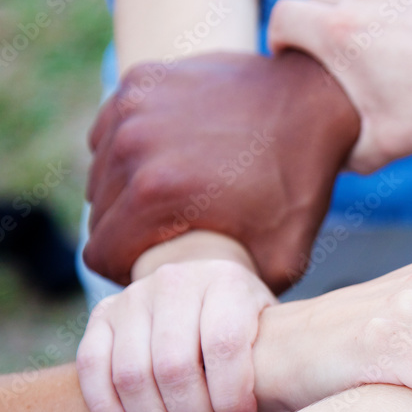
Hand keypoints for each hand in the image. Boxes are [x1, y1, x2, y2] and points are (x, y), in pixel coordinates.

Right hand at [76, 254, 274, 411]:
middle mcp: (176, 281)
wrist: (205, 286)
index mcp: (226, 281)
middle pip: (174, 367)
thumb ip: (274, 370)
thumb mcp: (270, 332)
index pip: (224, 344)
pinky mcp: (102, 314)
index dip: (231, 397)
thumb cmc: (246, 323)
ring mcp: (134, 296)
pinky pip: (93, 369)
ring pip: (132, 375)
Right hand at [84, 50, 359, 292]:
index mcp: (157, 194)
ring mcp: (132, 107)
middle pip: (98, 214)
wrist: (313, 102)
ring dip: (126, 190)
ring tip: (172, 196)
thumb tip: (209, 330)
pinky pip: (109, 132)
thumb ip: (233, 300)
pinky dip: (129, 150)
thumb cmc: (297, 183)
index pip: (102, 254)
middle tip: (169, 233)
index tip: (157, 266)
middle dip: (127, 232)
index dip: (127, 269)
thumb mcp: (281, 259)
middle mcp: (133, 147)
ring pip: (99, 173)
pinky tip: (168, 158)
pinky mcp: (140, 81)